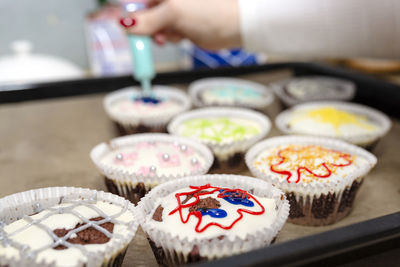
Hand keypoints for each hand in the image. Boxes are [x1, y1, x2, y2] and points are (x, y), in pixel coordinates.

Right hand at [121, 0, 240, 50]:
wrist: (235, 26)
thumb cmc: (210, 11)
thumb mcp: (173, 13)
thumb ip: (147, 19)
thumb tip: (125, 24)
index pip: (139, 1)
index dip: (132, 14)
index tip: (127, 27)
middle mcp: (168, 0)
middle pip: (145, 14)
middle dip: (147, 27)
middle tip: (155, 35)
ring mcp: (176, 12)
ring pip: (156, 26)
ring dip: (161, 34)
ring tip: (174, 34)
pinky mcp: (182, 25)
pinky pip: (167, 33)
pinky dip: (171, 38)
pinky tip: (181, 36)